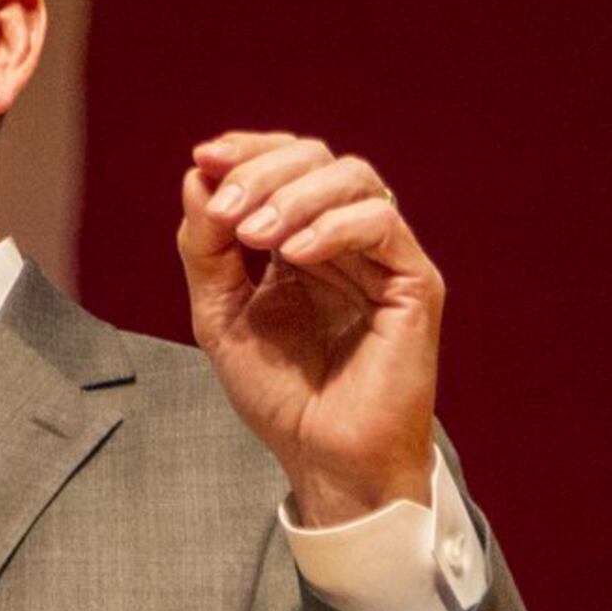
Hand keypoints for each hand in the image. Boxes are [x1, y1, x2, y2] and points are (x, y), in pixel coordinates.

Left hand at [178, 130, 443, 526]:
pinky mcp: (414, 282)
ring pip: (354, 178)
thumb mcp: (220, 315)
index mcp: (302, 241)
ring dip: (295, 195)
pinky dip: (334, 226)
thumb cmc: (283, 398)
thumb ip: (205, 248)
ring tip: (255, 234)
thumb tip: (197, 177)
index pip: (284, 164)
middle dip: (264, 172)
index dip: (247, 150)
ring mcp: (383, 257)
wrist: (325, 460)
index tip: (204, 157)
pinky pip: (380, 224)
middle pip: (316, 157)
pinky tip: (296, 254)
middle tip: (228, 210)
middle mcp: (345, 240)